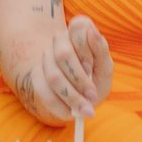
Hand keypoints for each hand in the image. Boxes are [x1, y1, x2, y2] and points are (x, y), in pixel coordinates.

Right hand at [4, 14, 113, 131]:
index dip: (86, 49)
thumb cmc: (95, 77)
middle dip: (80, 79)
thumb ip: (101, 50)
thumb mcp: (105, 66)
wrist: (80, 95)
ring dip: (72, 96)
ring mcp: (46, 57)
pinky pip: (44, 92)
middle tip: (93, 95)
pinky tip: (71, 114)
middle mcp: (60, 39)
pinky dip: (59, 106)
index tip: (93, 68)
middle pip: (63, 55)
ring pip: (53, 76)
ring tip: (86, 110)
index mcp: (78, 31)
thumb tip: (93, 32)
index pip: (78, 27)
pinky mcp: (36, 76)